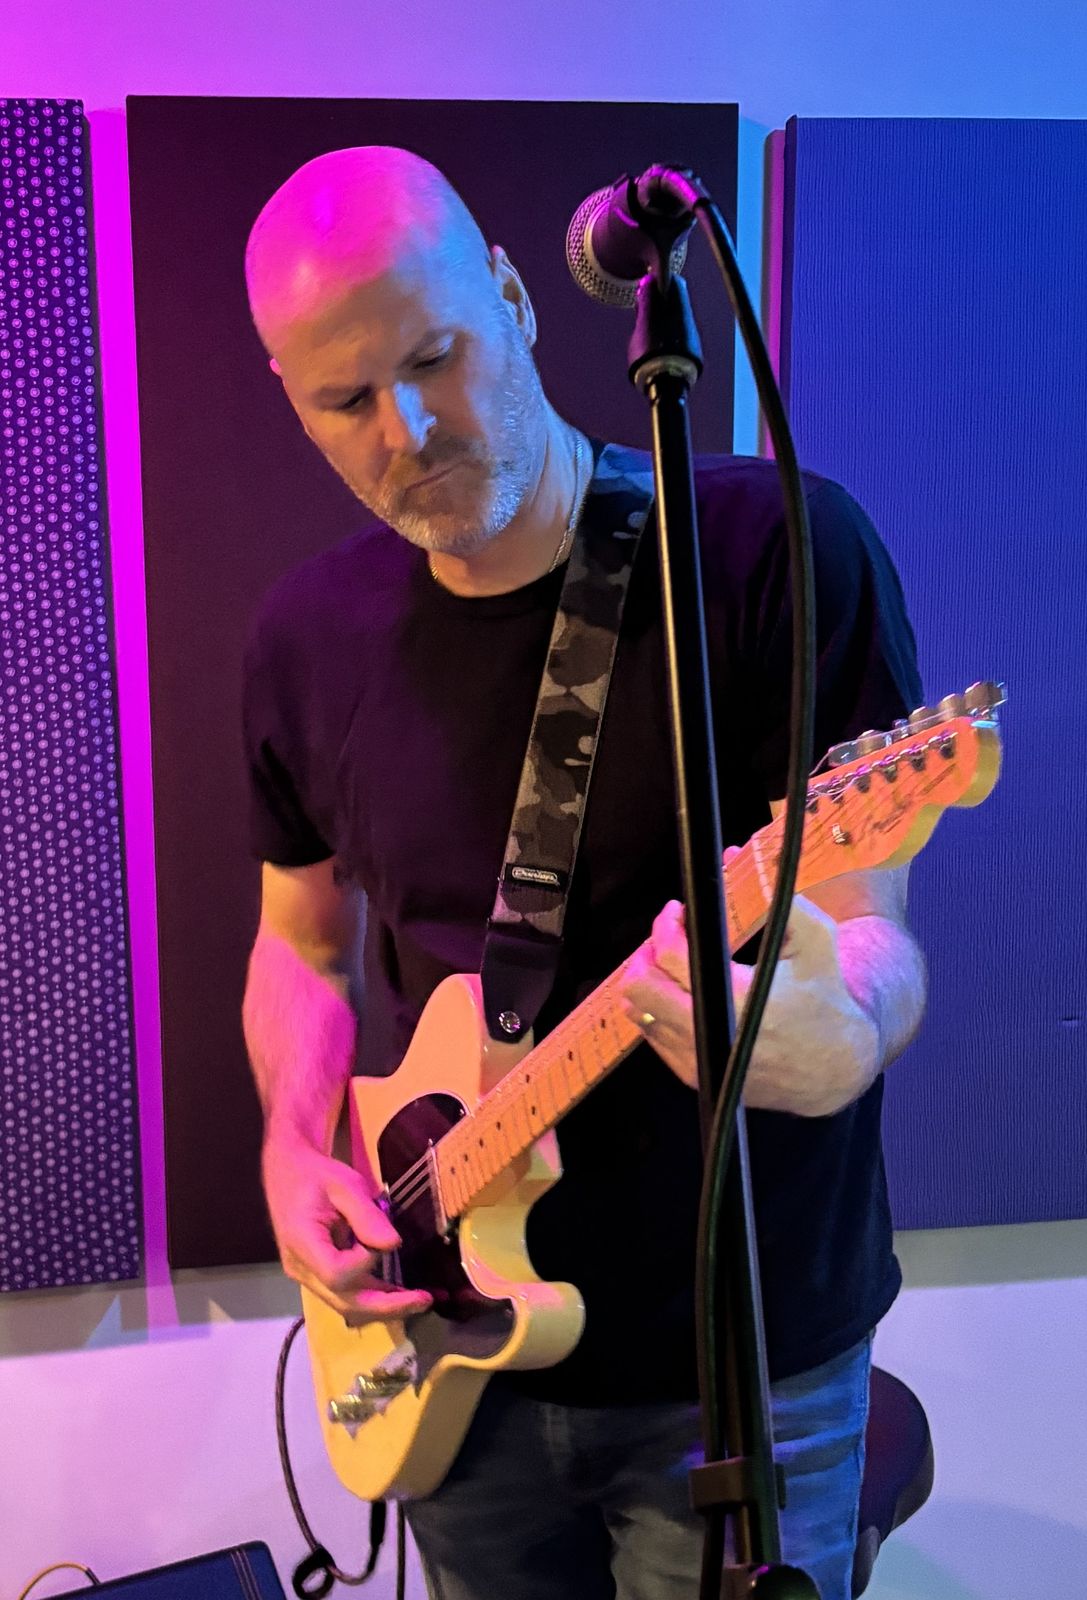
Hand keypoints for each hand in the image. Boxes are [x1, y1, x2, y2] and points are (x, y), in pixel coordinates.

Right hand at [262, 1133, 431, 1322]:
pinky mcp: (319, 1276)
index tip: (382, 1238)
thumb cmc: (316, 1175)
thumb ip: (366, 1215)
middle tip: (426, 1300)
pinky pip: (347, 1295)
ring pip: (347, 1305)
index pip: (337, 1273)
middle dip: (387, 1306)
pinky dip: (375, 1297)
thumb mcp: (344, 1184)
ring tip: (422, 1301)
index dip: (365, 1262)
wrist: (289, 1174)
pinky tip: (402, 1295)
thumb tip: (394, 1244)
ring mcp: (309, 1277)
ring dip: (385, 1307)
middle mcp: (302, 1270)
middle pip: (344, 1302)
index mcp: (302, 1244)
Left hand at [620, 891, 879, 1117]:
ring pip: (638, 1011)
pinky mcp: (695, 1076)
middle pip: (639, 988)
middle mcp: (713, 1036)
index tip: (677, 910)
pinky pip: (652, 1033)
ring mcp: (699, 1061)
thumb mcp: (816, 938)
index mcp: (740, 1000)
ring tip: (674, 960)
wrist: (836, 1066)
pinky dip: (657, 1005)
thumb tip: (733, 858)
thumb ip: (776, 896)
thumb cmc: (826, 996)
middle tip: (670, 935)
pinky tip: (681, 990)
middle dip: (647, 952)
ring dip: (649, 978)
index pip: (672, 956)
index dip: (666, 925)